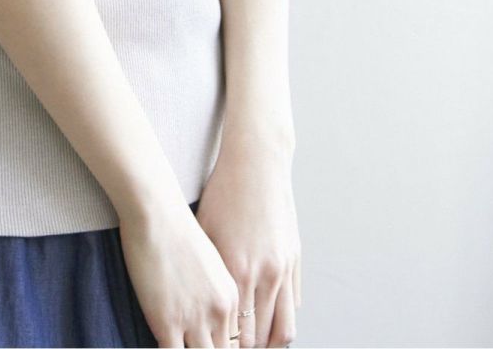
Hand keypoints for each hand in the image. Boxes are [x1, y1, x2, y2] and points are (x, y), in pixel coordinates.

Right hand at [118, 196, 242, 346]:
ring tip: (180, 343)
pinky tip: (162, 343)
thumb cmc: (176, 228)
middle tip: (195, 344)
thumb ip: (213, 288)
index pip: (236, 341)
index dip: (222, 347)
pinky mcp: (167, 322)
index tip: (209, 343)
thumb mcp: (208, 260)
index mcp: (231, 295)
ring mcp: (194, 318)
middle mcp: (218, 310)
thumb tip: (206, 308)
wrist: (156, 211)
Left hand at [195, 147, 301, 346]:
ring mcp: (283, 267)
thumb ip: (207, 272)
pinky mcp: (295, 258)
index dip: (225, 346)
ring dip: (270, 342)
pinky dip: (283, 317)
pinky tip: (269, 318)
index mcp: (237, 270)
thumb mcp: (205, 231)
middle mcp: (264, 274)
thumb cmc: (225, 192)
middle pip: (260, 337)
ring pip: (284, 327)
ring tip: (256, 346)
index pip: (235, 332)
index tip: (216, 348)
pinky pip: (294, 303)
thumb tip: (197, 302)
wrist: (257, 163)